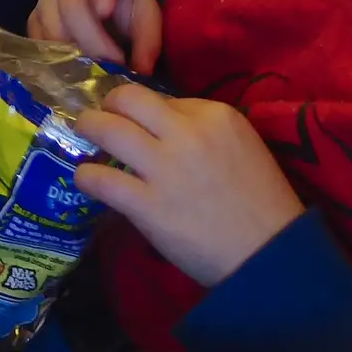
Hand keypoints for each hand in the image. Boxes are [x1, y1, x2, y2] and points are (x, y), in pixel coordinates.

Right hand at [28, 0, 161, 72]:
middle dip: (93, 39)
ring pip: (52, 26)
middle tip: (113, 63)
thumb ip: (148, 40)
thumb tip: (141, 70)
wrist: (108, 7)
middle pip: (71, 6)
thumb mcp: (146, 17)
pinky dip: (55, 58)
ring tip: (96, 69)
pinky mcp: (35, 21)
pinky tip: (73, 69)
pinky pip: (38, 40)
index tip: (106, 10)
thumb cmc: (127, 7)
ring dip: (74, 52)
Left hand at [75, 83, 304, 287]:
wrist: (269, 254)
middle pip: (128, 99)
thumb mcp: (242, 145)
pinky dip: (86, 176)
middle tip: (99, 116)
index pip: (162, 96)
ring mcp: (165, 169)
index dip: (143, 108)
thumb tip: (157, 123)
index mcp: (216, 115)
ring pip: (107, 130)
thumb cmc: (260, 201)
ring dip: (87, 128)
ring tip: (82, 134)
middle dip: (106, 103)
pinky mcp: (148, 206)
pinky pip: (101, 180)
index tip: (135, 120)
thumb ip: (203, 128)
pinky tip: (86, 178)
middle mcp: (187, 134)